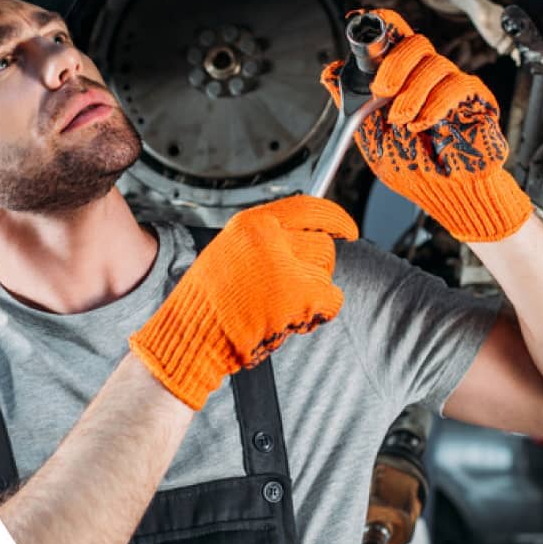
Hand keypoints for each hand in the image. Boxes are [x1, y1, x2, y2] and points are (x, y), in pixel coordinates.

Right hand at [129, 195, 357, 408]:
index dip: (335, 219)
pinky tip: (291, 320)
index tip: (348, 229)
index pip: (308, 207)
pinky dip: (319, 313)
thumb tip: (304, 240)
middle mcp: (270, 237)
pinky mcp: (299, 295)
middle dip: (317, 269)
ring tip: (282, 307)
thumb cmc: (209, 304)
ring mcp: (286, 265)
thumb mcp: (231, 253)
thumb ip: (265, 241)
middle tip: (297, 289)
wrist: (194, 336)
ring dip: (313, 294)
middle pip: (323, 244)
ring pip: (326, 273)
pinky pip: (331, 300)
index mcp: (252, 223)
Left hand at [320, 9, 531, 241]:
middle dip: (394, 63)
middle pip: (414, 42)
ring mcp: (451, 86)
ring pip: (434, 62)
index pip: (395, 39)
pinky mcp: (475, 100)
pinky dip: (435, 104)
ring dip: (412, 93)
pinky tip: (423, 125)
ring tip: (402, 122)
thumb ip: (352, 108)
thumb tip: (330, 74)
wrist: (447, 196)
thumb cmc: (415, 171)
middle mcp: (426, 78)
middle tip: (382, 90)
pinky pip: (459, 84)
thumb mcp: (372, 142)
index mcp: (402, 81)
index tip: (363, 26)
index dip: (382, 24)